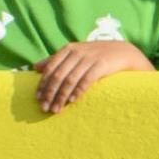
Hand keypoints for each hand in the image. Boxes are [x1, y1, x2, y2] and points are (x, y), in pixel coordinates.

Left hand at [33, 39, 149, 112]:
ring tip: (56, 109)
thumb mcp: (75, 54)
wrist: (123, 51)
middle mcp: (76, 52)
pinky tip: (72, 101)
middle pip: (58, 75)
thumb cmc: (95, 55)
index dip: (43, 83)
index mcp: (67, 49)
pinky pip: (86, 80)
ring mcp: (89, 58)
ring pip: (70, 79)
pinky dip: (78, 91)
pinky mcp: (101, 65)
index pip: (51, 68)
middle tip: (44, 107)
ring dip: (61, 96)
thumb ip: (56, 60)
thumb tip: (36, 67)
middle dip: (50, 93)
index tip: (37, 97)